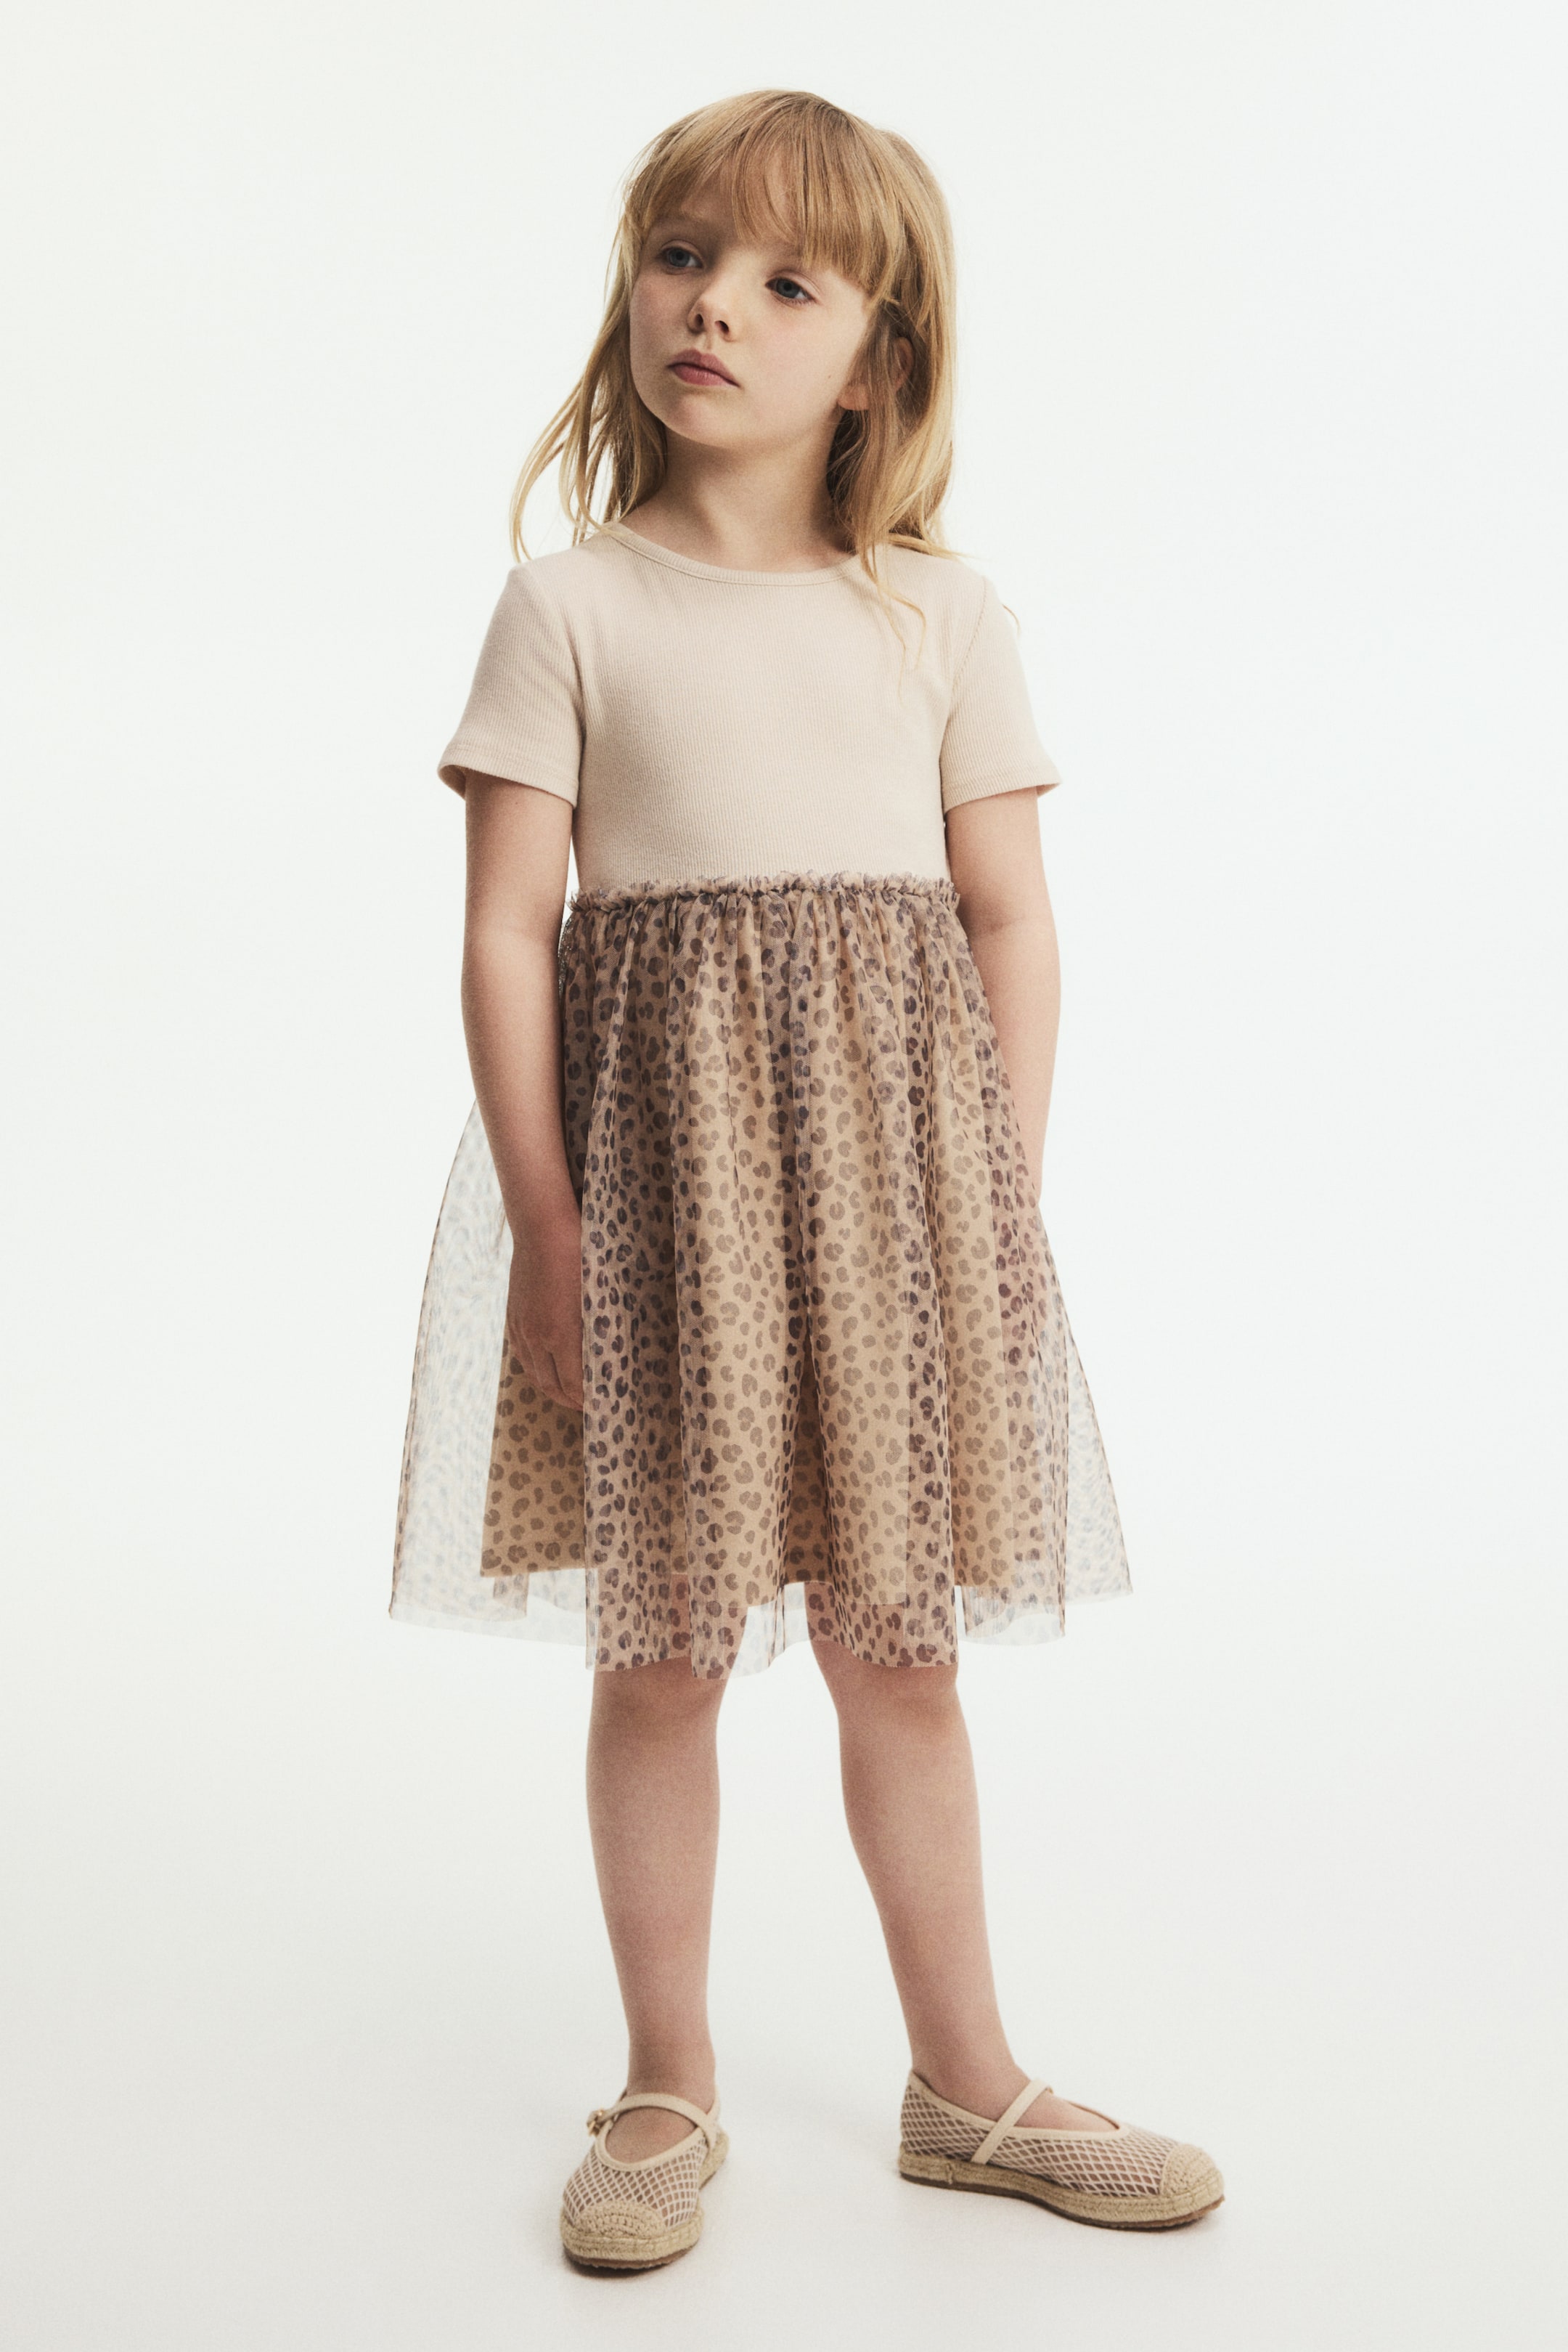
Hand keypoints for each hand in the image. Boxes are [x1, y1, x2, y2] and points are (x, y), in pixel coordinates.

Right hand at [504, 1206, 584, 1412]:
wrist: (543, 1228)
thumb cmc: (582, 1255)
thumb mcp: (600, 1294)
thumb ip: (602, 1329)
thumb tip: (612, 1355)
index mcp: (561, 1334)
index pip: (574, 1385)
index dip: (588, 1400)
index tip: (604, 1405)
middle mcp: (537, 1336)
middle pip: (552, 1386)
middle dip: (571, 1402)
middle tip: (590, 1407)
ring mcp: (522, 1328)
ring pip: (534, 1374)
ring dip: (552, 1389)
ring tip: (570, 1395)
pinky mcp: (514, 1317)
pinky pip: (523, 1356)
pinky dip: (537, 1371)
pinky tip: (548, 1370)